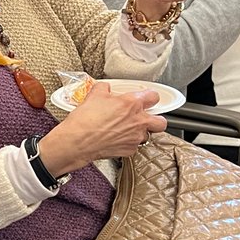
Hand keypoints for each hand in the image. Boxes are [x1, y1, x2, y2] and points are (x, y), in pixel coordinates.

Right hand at [37, 83, 166, 172]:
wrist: (78, 141)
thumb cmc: (85, 119)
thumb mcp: (94, 94)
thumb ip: (105, 89)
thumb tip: (105, 88)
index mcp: (132, 103)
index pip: (154, 97)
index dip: (150, 97)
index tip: (146, 98)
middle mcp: (138, 121)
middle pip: (161, 121)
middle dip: (156, 119)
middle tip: (146, 117)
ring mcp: (135, 137)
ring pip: (148, 135)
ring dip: (140, 132)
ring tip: (127, 129)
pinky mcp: (129, 150)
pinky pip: (134, 146)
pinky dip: (128, 143)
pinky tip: (117, 139)